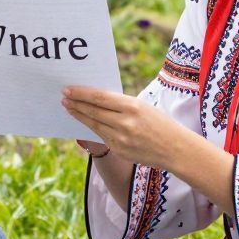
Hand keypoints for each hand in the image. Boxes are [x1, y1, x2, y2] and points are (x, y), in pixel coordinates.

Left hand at [61, 86, 192, 169]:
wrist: (175, 149)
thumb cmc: (159, 123)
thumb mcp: (142, 107)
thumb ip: (120, 104)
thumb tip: (95, 99)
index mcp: (132, 106)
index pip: (100, 97)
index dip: (81, 93)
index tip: (68, 89)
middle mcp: (125, 122)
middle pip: (93, 111)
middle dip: (76, 103)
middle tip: (63, 97)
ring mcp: (121, 138)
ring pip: (94, 124)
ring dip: (79, 115)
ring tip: (69, 107)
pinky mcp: (119, 150)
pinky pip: (101, 136)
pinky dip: (91, 127)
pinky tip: (84, 121)